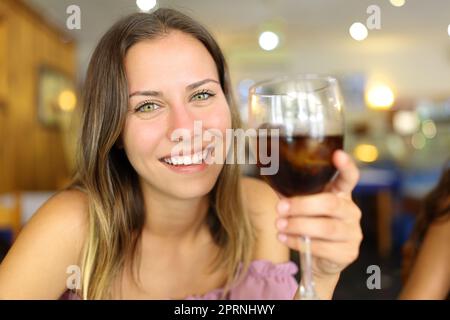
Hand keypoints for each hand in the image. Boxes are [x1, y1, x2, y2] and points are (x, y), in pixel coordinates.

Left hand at [275, 150, 362, 277]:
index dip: (346, 166)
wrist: (321, 258)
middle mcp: (351, 211)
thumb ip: (291, 192)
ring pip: (326, 227)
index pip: (350, 177)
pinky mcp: (348, 252)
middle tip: (280, 208)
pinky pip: (322, 247)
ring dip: (298, 225)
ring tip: (279, 225)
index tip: (337, 154)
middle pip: (331, 204)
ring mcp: (353, 232)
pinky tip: (285, 238)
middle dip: (302, 205)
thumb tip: (268, 173)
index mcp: (341, 194)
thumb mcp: (302, 205)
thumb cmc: (310, 224)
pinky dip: (299, 242)